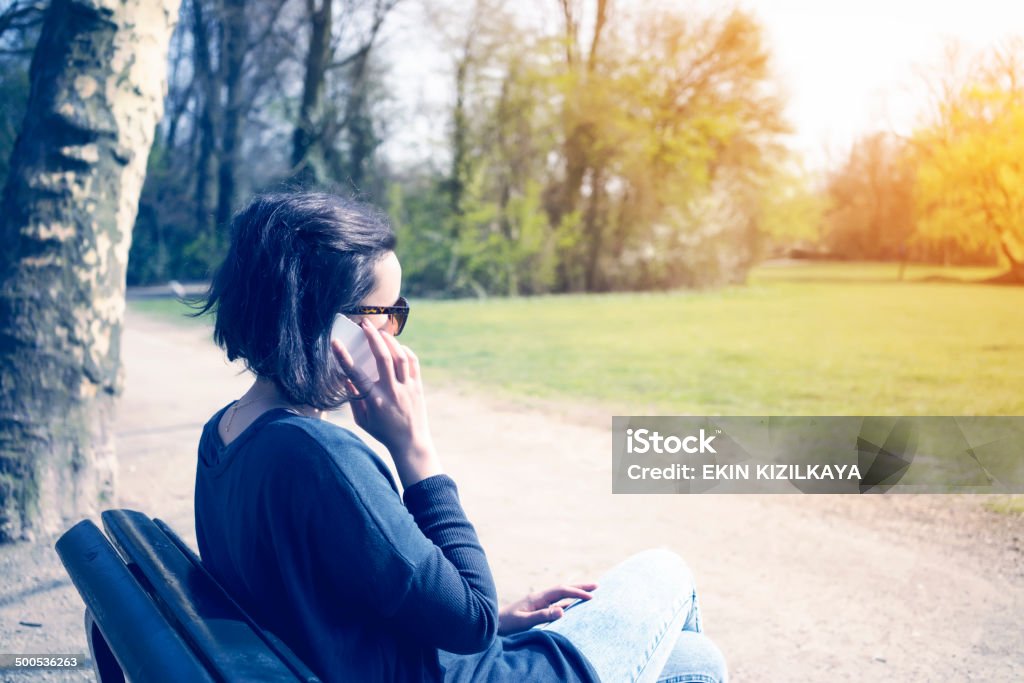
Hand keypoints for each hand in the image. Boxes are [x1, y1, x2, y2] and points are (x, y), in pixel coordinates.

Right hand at [332, 320, 441, 486]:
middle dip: (372, 338)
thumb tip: (346, 378)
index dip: (343, 357)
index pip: (355, 374)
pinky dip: (405, 351)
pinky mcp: (418, 386)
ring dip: (390, 341)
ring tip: (380, 332)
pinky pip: (413, 362)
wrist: (410, 442)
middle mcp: (392, 391)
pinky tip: (397, 346)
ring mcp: (407, 388)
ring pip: (400, 357)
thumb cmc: (383, 432)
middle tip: (365, 325)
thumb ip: (353, 398)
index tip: (335, 343)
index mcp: (374, 400)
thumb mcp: (362, 420)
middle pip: (382, 357)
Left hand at [497, 583, 597, 635]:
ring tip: (590, 593)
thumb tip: (562, 611)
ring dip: (575, 593)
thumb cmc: (508, 623)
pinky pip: (557, 603)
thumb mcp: (524, 621)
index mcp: (538, 597)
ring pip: (561, 595)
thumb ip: (542, 616)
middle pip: (564, 588)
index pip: (562, 591)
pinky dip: (568, 602)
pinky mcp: (538, 609)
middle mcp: (540, 597)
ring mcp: (540, 602)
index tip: (591, 596)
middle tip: (597, 585)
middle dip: (580, 586)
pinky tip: (574, 605)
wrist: (494, 624)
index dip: (577, 592)